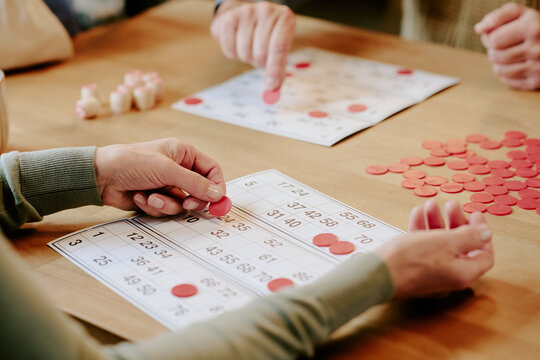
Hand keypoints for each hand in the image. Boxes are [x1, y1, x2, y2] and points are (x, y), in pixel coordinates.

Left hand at [95, 138, 225, 216]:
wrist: (101, 177)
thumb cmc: (131, 162)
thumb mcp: (166, 170)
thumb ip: (194, 183)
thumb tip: (217, 194)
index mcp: (184, 154)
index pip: (212, 170)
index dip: (217, 185)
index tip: (217, 200)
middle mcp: (178, 169)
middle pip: (201, 191)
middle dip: (192, 200)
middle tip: (187, 205)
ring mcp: (167, 185)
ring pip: (182, 204)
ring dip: (167, 204)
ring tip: (151, 197)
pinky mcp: (157, 199)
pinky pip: (167, 210)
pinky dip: (154, 206)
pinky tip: (140, 197)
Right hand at [211, 0, 294, 90]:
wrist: (246, 16)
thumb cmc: (267, 36)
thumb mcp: (278, 47)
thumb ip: (278, 69)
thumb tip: (273, 90)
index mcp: (284, 18)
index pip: (279, 47)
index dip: (275, 69)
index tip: (272, 87)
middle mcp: (266, 10)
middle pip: (261, 52)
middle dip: (259, 62)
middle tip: (259, 57)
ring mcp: (246, 12)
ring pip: (244, 52)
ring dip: (246, 57)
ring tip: (249, 46)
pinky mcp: (229, 17)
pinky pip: (229, 49)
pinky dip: (232, 53)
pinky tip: (237, 42)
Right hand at [375, 199, 493, 297]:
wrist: (377, 274)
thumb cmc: (410, 260)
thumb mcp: (446, 242)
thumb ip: (470, 237)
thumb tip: (486, 233)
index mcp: (463, 273)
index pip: (484, 254)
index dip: (482, 233)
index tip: (474, 215)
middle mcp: (449, 277)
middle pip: (461, 247)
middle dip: (456, 222)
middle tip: (451, 205)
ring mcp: (431, 275)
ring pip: (440, 245)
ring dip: (437, 222)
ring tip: (429, 204)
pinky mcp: (414, 270)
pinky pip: (424, 249)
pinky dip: (423, 231)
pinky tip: (416, 215)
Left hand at [474, 2, 539, 89]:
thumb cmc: (535, 27)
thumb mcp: (521, 14)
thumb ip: (498, 17)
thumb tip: (479, 29)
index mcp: (532, 28)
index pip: (493, 40)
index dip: (489, 37)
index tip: (496, 35)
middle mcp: (537, 49)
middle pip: (494, 56)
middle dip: (494, 50)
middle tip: (505, 45)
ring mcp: (538, 68)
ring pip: (498, 70)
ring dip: (499, 62)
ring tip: (511, 54)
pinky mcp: (536, 82)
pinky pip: (507, 81)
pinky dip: (507, 74)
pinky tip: (517, 64)